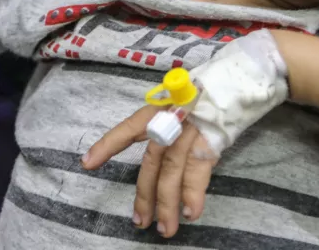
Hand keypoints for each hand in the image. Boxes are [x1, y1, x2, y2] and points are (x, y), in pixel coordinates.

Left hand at [82, 105, 216, 237]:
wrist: (231, 88)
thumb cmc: (200, 100)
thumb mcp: (176, 107)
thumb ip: (161, 129)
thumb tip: (151, 165)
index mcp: (158, 110)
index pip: (129, 128)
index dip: (109, 144)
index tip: (87, 163)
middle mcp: (171, 121)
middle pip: (152, 161)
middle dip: (145, 194)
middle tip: (139, 222)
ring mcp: (190, 132)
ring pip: (173, 172)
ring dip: (168, 204)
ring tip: (164, 229)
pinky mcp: (209, 142)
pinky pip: (198, 171)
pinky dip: (193, 194)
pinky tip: (190, 212)